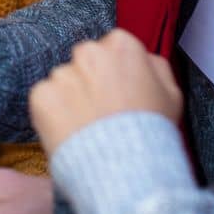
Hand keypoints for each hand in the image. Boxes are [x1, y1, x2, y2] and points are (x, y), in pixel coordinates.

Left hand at [29, 29, 178, 152]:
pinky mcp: (42, 95)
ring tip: (88, 129)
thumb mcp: (171, 93)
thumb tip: (143, 59)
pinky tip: (72, 133)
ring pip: (63, 82)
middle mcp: (88, 52)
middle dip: (90, 81)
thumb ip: (155, 66)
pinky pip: (45, 100)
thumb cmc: (152, 132)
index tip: (118, 93)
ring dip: (71, 99)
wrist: (127, 168)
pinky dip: (53, 115)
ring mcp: (62, 73)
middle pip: (85, 61)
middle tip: (101, 112)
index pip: (111, 48)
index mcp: (121, 45)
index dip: (115, 74)